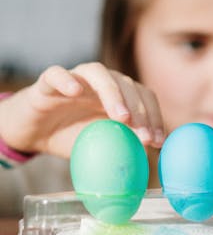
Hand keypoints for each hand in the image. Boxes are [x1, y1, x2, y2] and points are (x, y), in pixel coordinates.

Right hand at [0, 62, 164, 157]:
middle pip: (126, 83)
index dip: (154, 116)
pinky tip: (75, 92)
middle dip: (139, 110)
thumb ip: (124, 147)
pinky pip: (56, 74)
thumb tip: (152, 162)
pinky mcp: (47, 82)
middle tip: (143, 136)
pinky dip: (66, 80)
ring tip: (121, 117)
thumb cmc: (72, 137)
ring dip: (113, 93)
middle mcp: (100, 82)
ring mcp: (75, 78)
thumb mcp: (101, 146)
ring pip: (97, 72)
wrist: (34, 133)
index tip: (158, 142)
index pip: (144, 96)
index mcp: (118, 94)